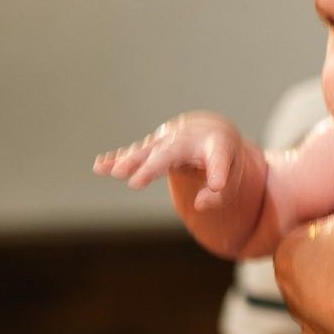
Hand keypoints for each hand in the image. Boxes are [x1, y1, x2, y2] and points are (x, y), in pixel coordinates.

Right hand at [93, 113, 243, 207]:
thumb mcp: (233, 176)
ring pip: (146, 151)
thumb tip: (200, 204)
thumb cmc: (222, 156)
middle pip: (170, 153)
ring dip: (129, 161)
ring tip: (113, 172)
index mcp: (217, 144)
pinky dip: (117, 158)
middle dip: (151, 166)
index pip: (219, 159)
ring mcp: (167, 141)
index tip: (217, 185)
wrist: (209, 130)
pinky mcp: (154, 147)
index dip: (218, 172)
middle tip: (135, 182)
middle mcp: (188, 139)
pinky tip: (100, 166)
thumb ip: (221, 194)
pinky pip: (135, 153)